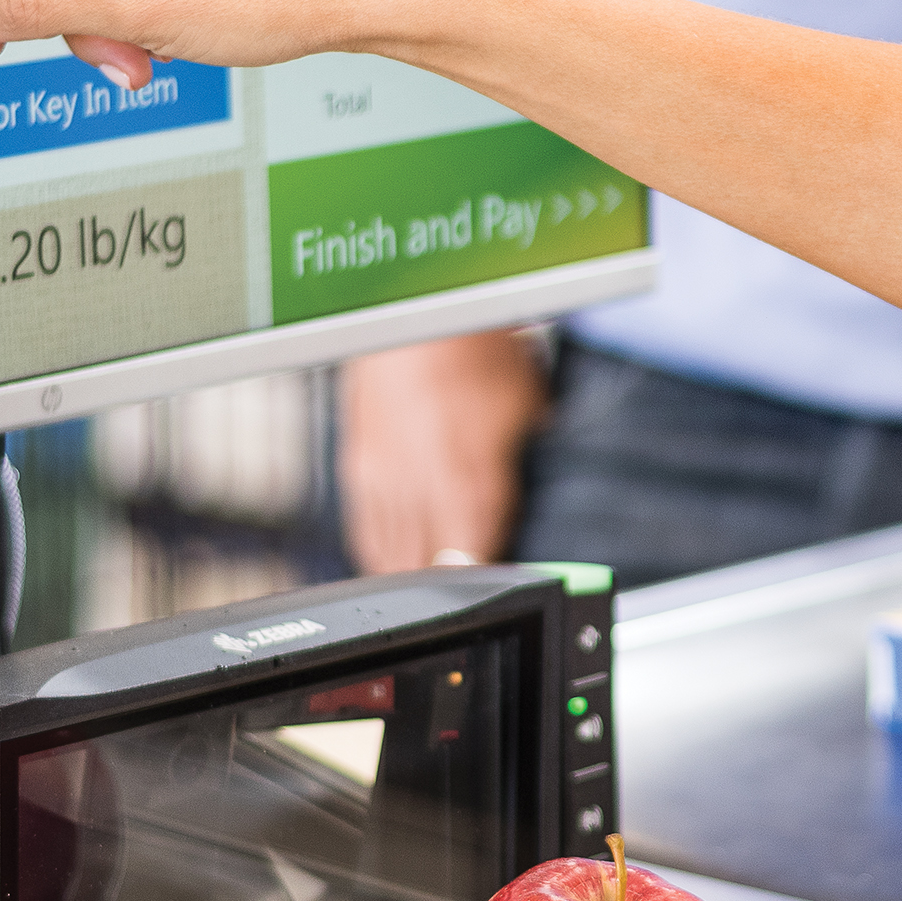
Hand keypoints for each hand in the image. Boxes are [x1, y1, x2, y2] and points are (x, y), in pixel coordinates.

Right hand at [338, 334, 546, 571]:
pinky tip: (398, 553)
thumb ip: (526, 458)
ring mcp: (384, 481)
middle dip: (447, 586)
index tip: (499, 587)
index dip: (485, 583)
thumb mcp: (529, 406)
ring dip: (412, 574)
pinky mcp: (358, 466)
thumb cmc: (475, 349)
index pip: (472, 565)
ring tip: (432, 581)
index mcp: (471, 484)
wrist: (416, 311)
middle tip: (467, 589)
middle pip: (427, 571)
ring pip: (390, 556)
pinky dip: (383, 549)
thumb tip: (543, 480)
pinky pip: (365, 531)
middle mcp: (422, 491)